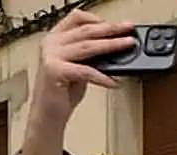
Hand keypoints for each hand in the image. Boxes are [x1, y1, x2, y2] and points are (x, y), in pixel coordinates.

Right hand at [24, 11, 132, 154]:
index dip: (97, 18)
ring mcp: (51, 56)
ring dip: (111, 45)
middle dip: (111, 29)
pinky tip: (114, 81)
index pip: (76, 19)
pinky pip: (85, 71)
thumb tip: (114, 49)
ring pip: (87, 46)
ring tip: (127, 45)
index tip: (118, 24)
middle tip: (129, 29)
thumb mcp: (78, 67)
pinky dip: (103, 76)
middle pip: (86, 31)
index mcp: (55, 38)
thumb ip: (90, 56)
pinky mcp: (55, 71)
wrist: (48, 113)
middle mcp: (51, 43)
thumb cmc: (63, 90)